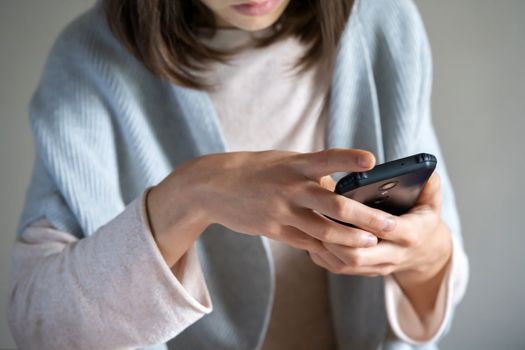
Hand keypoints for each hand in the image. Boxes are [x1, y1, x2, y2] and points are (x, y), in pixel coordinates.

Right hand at [149, 148, 404, 266]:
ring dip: (350, 239)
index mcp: (294, 165)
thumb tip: (337, 188)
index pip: (327, 159)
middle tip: (390, 225)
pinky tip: (341, 253)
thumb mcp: (282, 161)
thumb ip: (310, 172)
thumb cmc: (254, 169)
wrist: (213, 185)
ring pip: (323, 230)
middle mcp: (290, 187)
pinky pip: (305, 242)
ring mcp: (282, 211)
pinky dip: (325, 248)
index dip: (349, 160)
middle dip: (365, 217)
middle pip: (334, 205)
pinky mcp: (274, 229)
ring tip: (371, 243)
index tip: (372, 161)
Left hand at [309, 171, 451, 278]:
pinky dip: (322, 254)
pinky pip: (337, 268)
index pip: (388, 229)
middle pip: (360, 254)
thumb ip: (429, 187)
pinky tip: (310, 236)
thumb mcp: (431, 202)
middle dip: (338, 237)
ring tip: (310, 224)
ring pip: (345, 263)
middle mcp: (393, 255)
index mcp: (410, 235)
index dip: (369, 219)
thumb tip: (428, 171)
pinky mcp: (363, 272)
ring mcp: (376, 267)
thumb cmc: (422, 219)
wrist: (425, 252)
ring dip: (326, 246)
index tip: (349, 204)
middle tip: (319, 215)